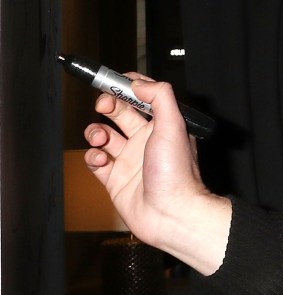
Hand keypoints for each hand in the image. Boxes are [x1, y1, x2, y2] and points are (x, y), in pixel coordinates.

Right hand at [84, 76, 230, 275]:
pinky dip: (93, 157)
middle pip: (120, 113)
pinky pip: (96, 161)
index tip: (114, 80)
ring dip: (96, 131)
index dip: (129, 87)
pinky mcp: (115, 179)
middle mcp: (146, 140)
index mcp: (163, 125)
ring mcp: (130, 159)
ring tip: (100, 137)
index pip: (144, 97)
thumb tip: (139, 82)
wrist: (170, 214)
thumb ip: (159, 97)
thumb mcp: (173, 125)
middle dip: (108, 105)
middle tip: (102, 103)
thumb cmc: (177, 172)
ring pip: (104, 136)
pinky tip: (101, 160)